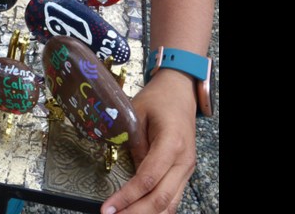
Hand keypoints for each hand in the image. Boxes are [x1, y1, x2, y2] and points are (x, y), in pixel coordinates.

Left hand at [100, 70, 197, 213]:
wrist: (180, 93)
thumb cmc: (157, 99)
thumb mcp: (136, 113)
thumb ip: (132, 143)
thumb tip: (124, 171)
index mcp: (171, 143)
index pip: (148, 179)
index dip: (127, 196)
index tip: (108, 207)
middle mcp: (183, 161)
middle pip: (161, 198)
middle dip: (135, 213)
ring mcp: (186, 169)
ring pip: (170, 204)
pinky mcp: (183, 173)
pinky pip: (172, 198)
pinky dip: (157, 209)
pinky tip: (139, 212)